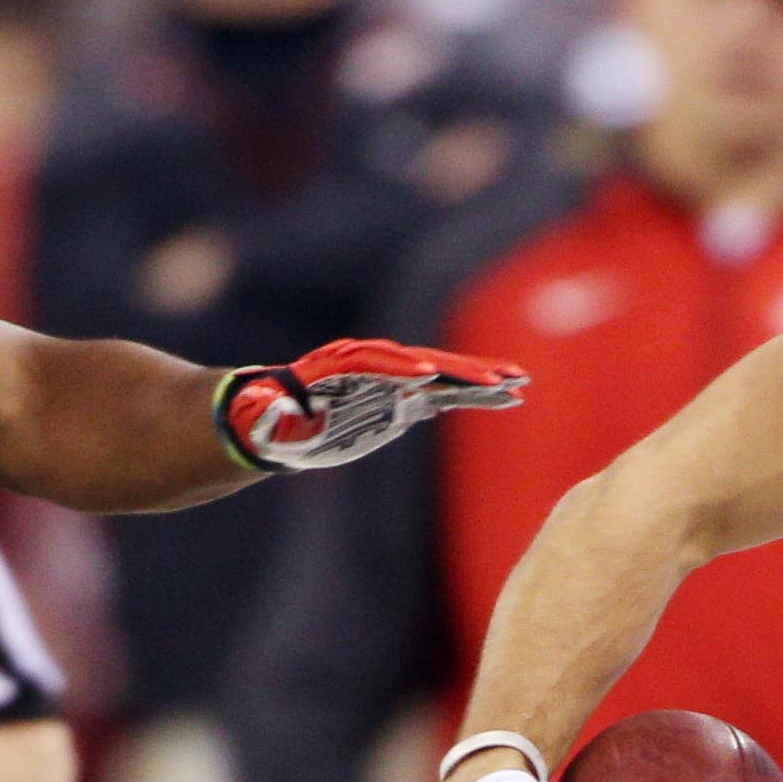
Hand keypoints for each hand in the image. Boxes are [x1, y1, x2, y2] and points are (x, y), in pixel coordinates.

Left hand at [216, 340, 525, 472]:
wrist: (280, 419)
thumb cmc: (267, 420)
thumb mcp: (261, 420)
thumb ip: (268, 415)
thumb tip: (270, 408)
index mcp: (341, 366)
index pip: (377, 362)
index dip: (401, 368)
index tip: (428, 376)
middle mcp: (376, 367)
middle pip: (424, 362)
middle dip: (459, 371)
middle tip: (496, 379)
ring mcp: (397, 381)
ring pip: (446, 375)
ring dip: (483, 379)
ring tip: (520, 383)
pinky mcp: (410, 399)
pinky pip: (451, 393)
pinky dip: (480, 395)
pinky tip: (512, 398)